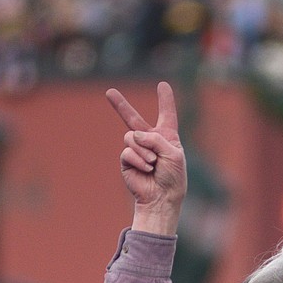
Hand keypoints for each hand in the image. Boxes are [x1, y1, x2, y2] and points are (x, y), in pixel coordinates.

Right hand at [105, 81, 187, 235]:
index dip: (165, 100)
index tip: (162, 85)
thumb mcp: (173, 153)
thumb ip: (156, 138)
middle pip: (133, 119)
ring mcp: (137, 150)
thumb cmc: (173, 178)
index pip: (167, 115)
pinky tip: (146, 169)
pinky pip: (128, 151)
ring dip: (144, 150)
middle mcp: (150, 141)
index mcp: (167, 138)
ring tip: (153, 164)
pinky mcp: (127, 160)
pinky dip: (138, 159)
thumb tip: (134, 135)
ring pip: (132, 137)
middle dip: (121, 105)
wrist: (162, 198)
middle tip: (109, 92)